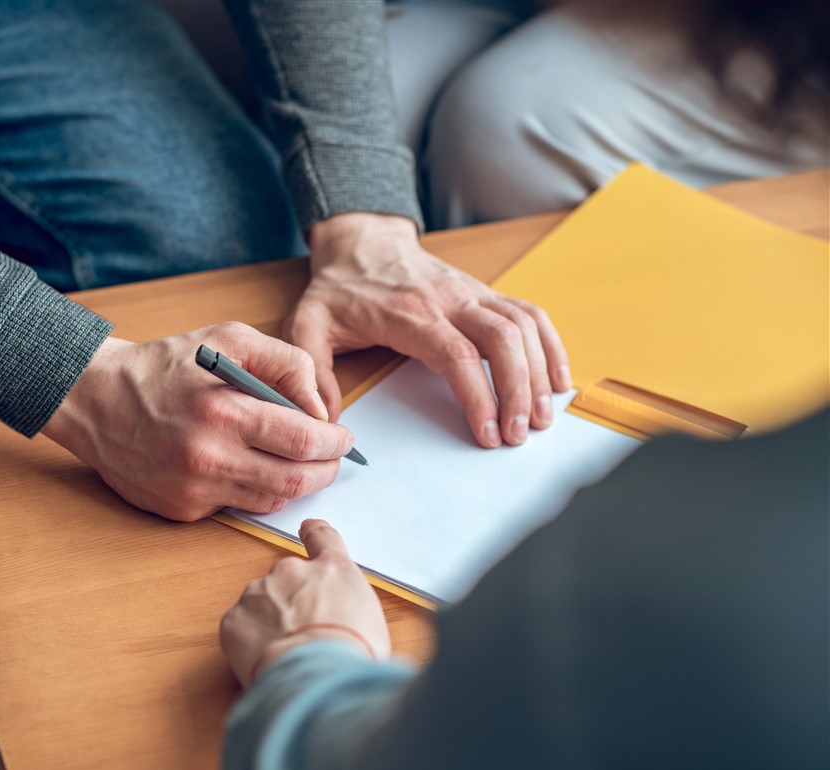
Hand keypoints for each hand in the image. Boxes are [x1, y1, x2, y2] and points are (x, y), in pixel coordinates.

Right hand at [41, 322, 356, 521]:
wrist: (94, 399)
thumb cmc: (163, 365)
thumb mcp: (228, 339)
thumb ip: (285, 363)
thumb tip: (321, 408)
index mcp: (224, 412)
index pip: (304, 442)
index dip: (335, 443)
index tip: (343, 437)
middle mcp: (209, 458)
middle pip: (296, 481)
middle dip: (326, 470)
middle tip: (333, 457)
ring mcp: (194, 490)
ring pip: (271, 499)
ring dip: (295, 482)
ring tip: (295, 459)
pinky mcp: (181, 510)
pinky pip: (237, 507)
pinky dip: (254, 489)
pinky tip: (247, 465)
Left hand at [220, 519, 390, 685]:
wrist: (317, 680)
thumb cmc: (353, 657)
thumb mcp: (373, 625)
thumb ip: (351, 610)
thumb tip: (346, 624)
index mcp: (333, 570)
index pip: (322, 538)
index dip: (314, 534)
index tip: (308, 530)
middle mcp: (292, 572)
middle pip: (288, 580)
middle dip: (292, 602)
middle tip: (304, 636)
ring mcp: (259, 593)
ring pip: (261, 604)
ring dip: (269, 623)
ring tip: (287, 655)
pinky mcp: (234, 619)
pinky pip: (240, 628)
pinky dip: (249, 643)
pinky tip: (266, 662)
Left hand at [289, 212, 570, 447]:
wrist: (362, 239)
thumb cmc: (338, 287)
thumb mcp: (307, 323)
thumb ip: (311, 371)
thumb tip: (325, 418)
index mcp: (409, 313)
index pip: (456, 354)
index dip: (478, 395)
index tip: (487, 432)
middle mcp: (449, 299)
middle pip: (501, 340)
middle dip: (518, 390)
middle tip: (520, 434)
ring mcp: (472, 293)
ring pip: (522, 327)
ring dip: (539, 373)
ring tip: (541, 417)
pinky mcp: (485, 293)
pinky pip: (529, 314)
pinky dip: (551, 346)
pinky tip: (558, 380)